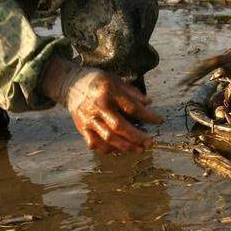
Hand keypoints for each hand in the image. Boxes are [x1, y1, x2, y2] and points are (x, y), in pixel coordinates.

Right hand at [42, 56, 162, 153]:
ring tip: (139, 149)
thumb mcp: (116, 80)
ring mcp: (88, 120)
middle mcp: (97, 107)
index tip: (159, 121)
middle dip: (137, 137)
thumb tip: (149, 103)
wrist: (70, 84)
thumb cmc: (98, 82)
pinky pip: (95, 144)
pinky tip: (119, 150)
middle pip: (119, 127)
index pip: (131, 107)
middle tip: (149, 143)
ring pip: (108, 138)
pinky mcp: (82, 128)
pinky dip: (108, 150)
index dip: (147, 116)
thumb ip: (132, 92)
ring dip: (126, 146)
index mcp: (108, 93)